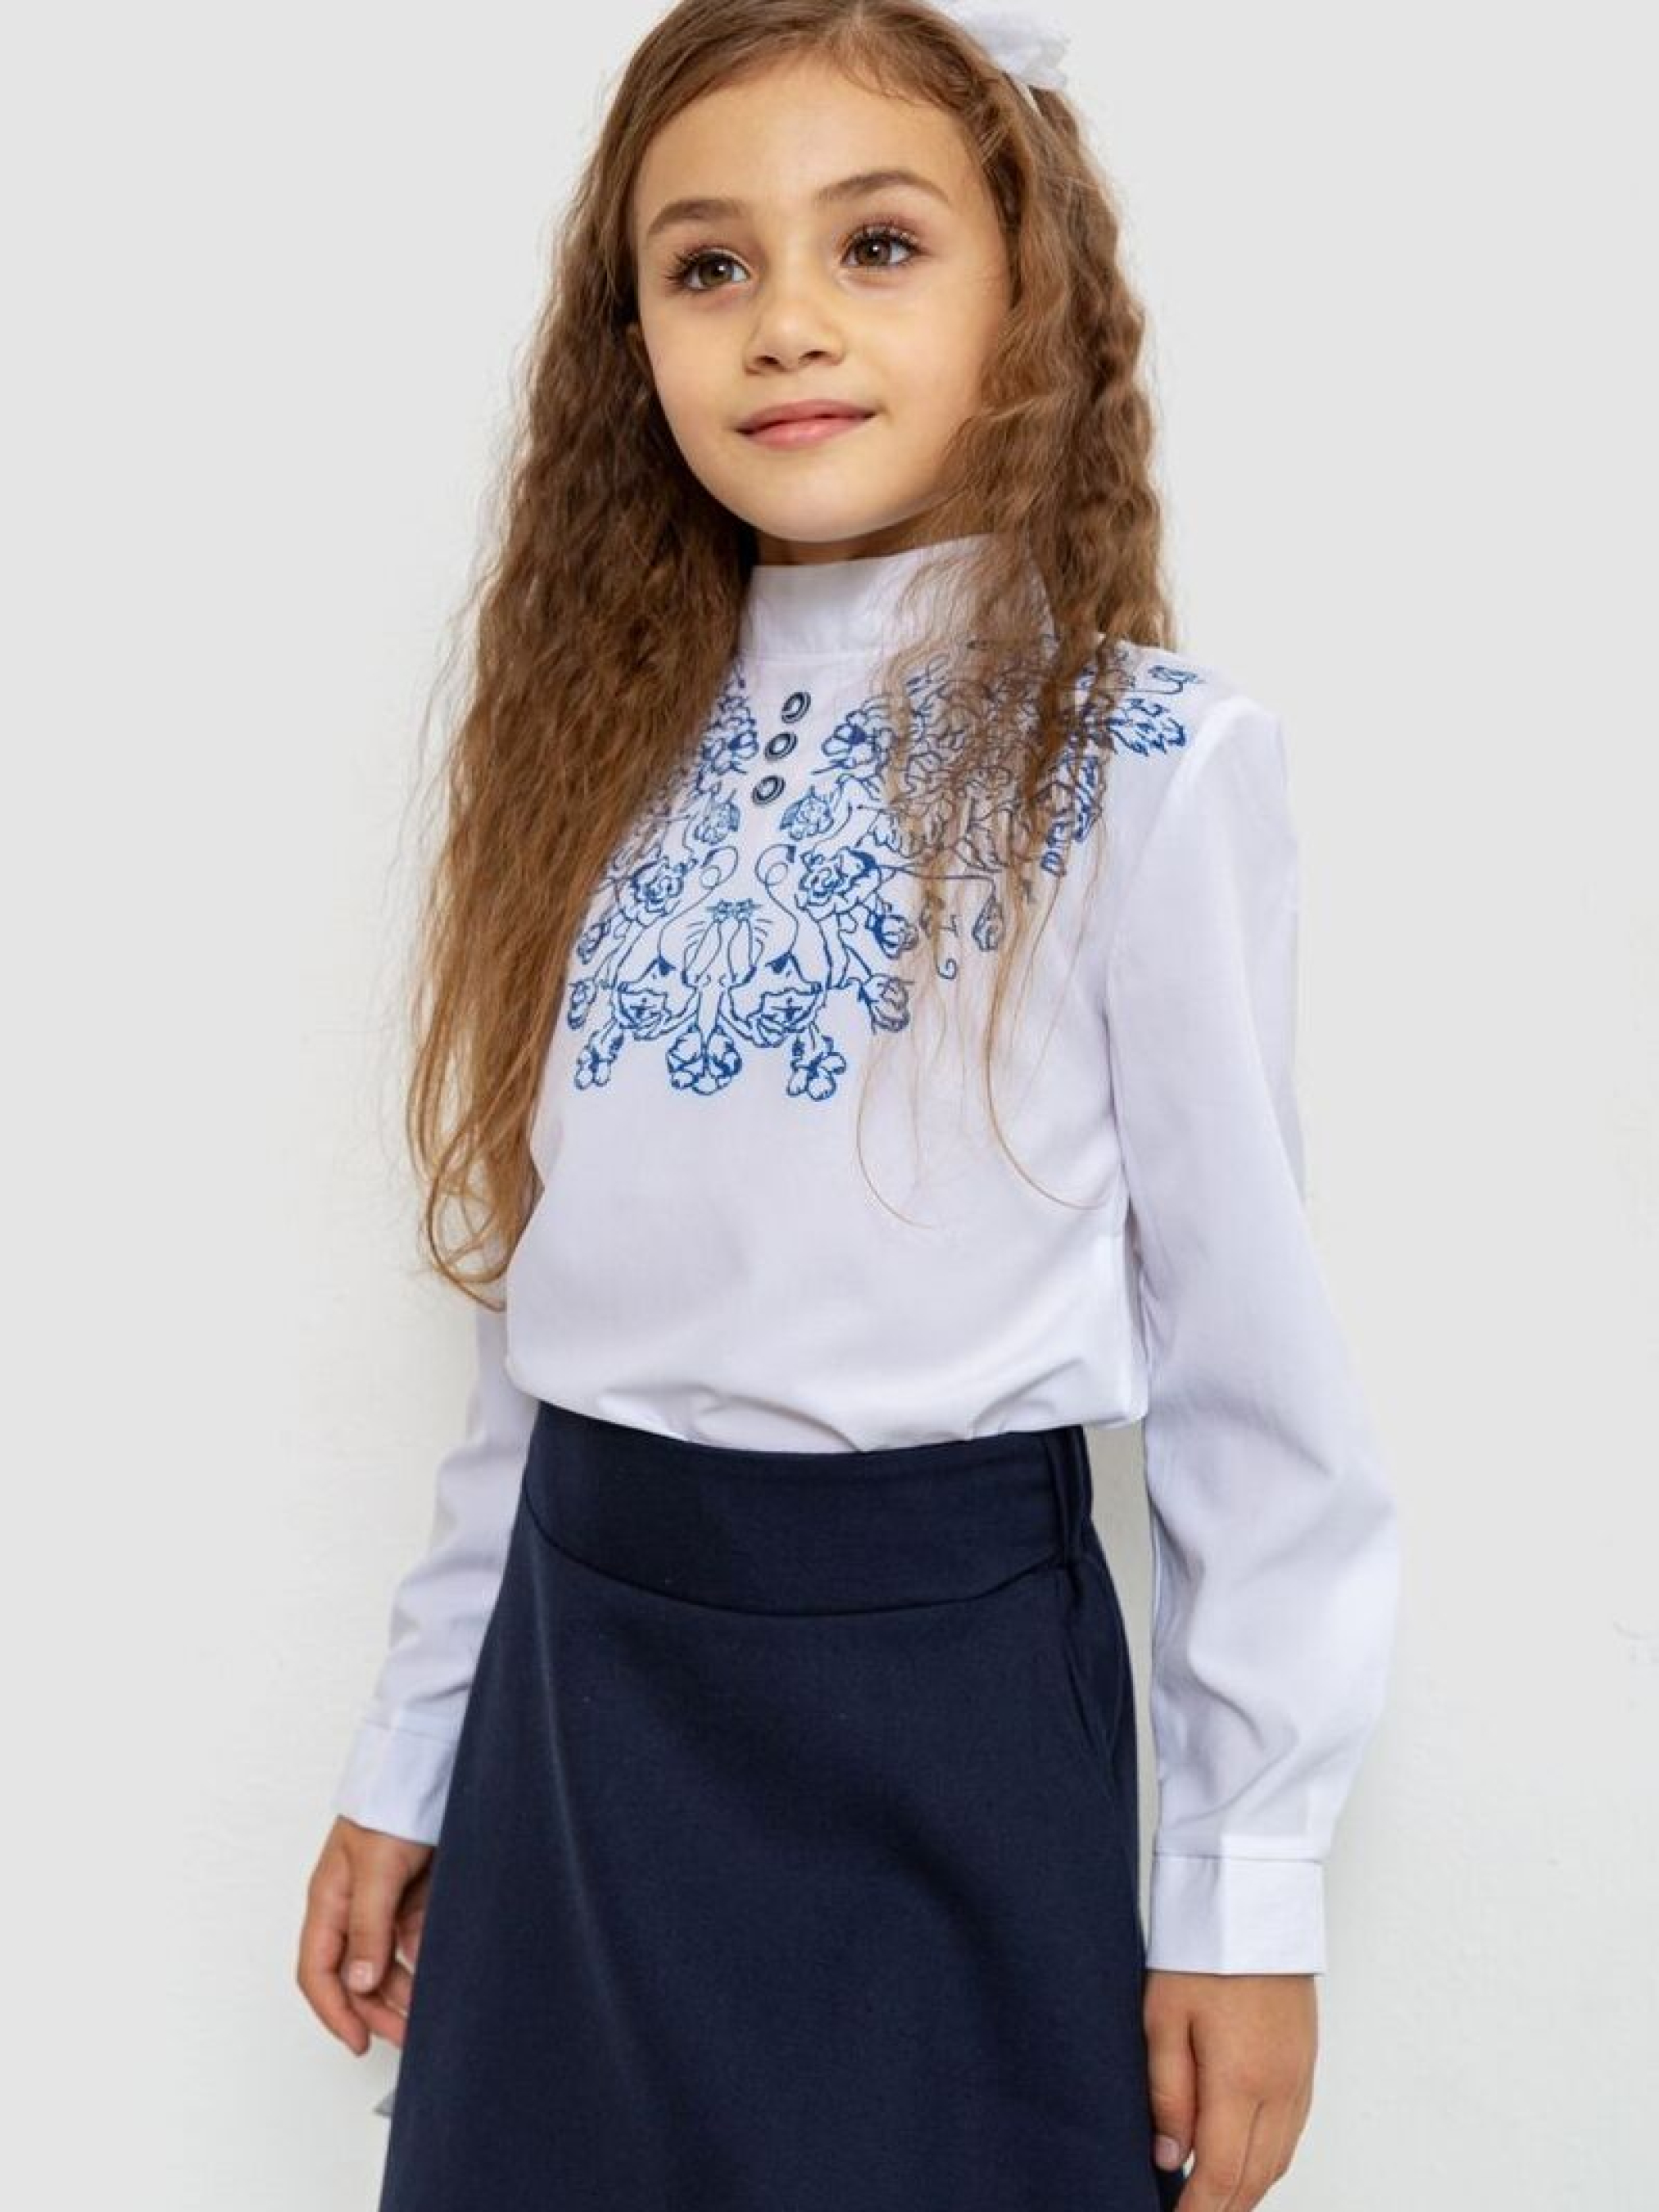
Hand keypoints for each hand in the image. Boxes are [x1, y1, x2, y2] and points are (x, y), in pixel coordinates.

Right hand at [296, 1815, 435, 2053]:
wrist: (429, 1771)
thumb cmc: (389, 1809)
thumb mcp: (375, 1870)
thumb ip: (367, 1927)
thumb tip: (358, 1985)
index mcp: (329, 1903)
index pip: (318, 1972)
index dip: (335, 2012)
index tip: (359, 2042)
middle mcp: (352, 1909)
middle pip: (354, 1976)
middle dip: (375, 2011)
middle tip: (405, 2036)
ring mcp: (384, 1904)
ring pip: (386, 1964)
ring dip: (402, 1993)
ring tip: (426, 2014)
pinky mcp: (413, 1896)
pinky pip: (413, 1942)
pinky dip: (423, 1963)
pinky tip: (439, 1976)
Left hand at [1143, 1969, 1316, 2207]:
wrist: (1255, 1897)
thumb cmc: (1204, 1947)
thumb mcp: (1162, 2016)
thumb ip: (1167, 2093)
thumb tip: (1168, 2157)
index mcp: (1240, 2080)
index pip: (1220, 2176)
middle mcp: (1280, 2088)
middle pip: (1254, 2179)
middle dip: (1222, 2209)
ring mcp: (1299, 2076)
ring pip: (1277, 2160)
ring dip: (1245, 2189)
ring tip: (1209, 2198)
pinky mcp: (1307, 2061)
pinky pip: (1291, 2132)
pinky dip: (1267, 2160)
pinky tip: (1242, 2159)